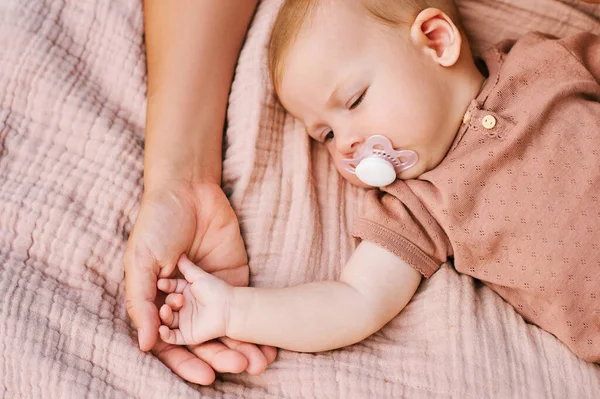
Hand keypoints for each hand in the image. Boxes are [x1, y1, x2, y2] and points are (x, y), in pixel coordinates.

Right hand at [124, 181, 275, 383]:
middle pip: (202, 341)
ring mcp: (209, 292)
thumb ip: (142, 302)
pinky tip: (266, 341)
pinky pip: (243, 307)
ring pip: (224, 329)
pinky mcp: (232, 279)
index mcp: (158, 304)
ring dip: (239, 347)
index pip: (172, 344)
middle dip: (220, 356)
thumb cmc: (157, 224)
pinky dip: (254, 326)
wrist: (189, 191)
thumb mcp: (141, 262)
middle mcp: (184, 304)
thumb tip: (146, 344)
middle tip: (239, 367)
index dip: (187, 362)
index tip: (206, 376)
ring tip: (258, 363)